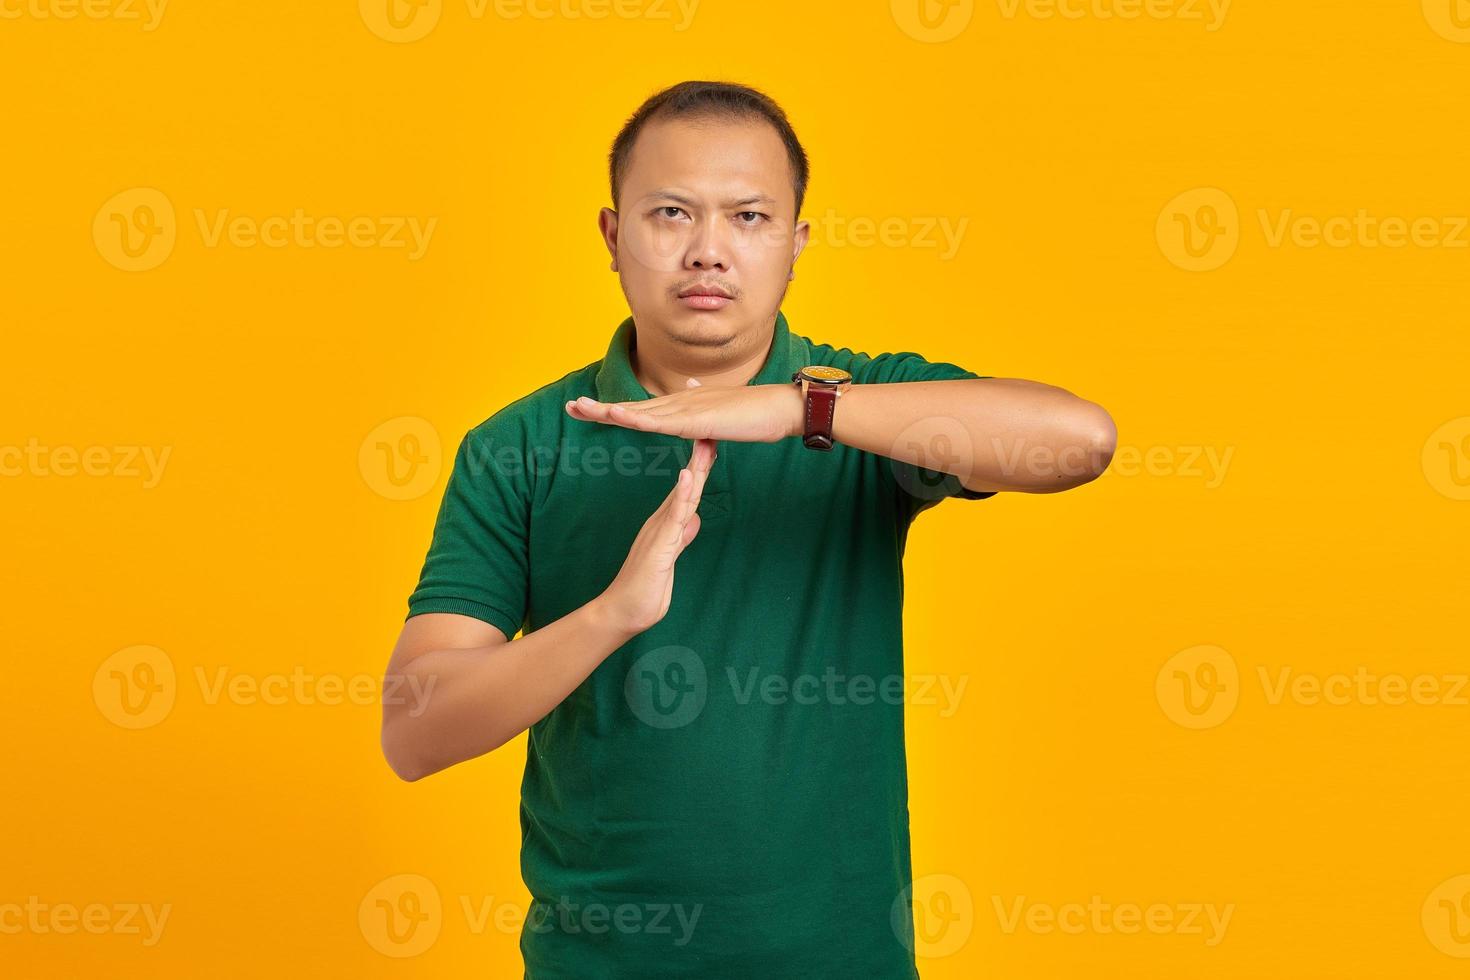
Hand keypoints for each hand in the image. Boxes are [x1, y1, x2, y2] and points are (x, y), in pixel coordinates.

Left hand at [566, 382, 802, 442]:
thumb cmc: (754, 414)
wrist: (778, 408)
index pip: (640, 410)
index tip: (587, 410)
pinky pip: (661, 422)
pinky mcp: (696, 420)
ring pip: (640, 411)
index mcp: (682, 405)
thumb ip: (702, 410)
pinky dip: (637, 419)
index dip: (612, 410)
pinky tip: (618, 417)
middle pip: (632, 407)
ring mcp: (686, 409)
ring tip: (581, 408)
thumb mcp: (720, 414)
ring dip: (609, 410)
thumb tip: (690, 398)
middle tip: (569, 408)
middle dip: (599, 408)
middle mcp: (678, 402)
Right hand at [596, 438, 716, 634]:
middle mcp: (661, 523)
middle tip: (711, 433)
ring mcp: (660, 532)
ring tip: (705, 445)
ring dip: (695, 470)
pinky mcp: (660, 545)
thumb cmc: (644, 590)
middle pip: (687, 488)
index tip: (711, 448)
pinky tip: (688, 475)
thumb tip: (693, 520)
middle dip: (700, 461)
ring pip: (682, 495)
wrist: (622, 612)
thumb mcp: (669, 559)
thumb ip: (680, 538)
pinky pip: (673, 515)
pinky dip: (683, 494)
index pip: (687, 493)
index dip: (700, 471)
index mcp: (665, 526)